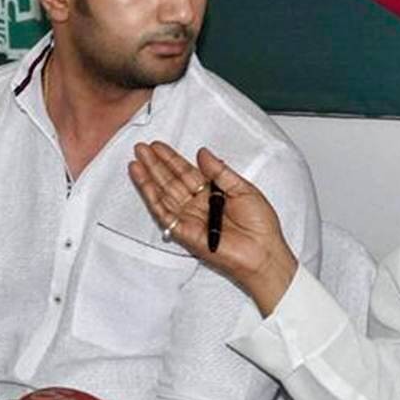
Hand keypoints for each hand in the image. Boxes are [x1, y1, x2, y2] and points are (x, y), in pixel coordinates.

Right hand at [129, 142, 297, 314]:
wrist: (263, 252)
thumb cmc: (260, 225)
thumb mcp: (243, 189)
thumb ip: (220, 172)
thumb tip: (202, 153)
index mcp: (213, 194)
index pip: (187, 173)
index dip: (172, 159)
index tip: (158, 146)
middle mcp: (198, 205)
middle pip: (172, 181)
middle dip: (156, 165)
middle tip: (141, 148)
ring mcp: (189, 218)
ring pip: (163, 195)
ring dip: (148, 178)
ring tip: (136, 162)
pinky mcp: (184, 232)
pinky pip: (164, 213)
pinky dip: (152, 198)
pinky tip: (144, 183)